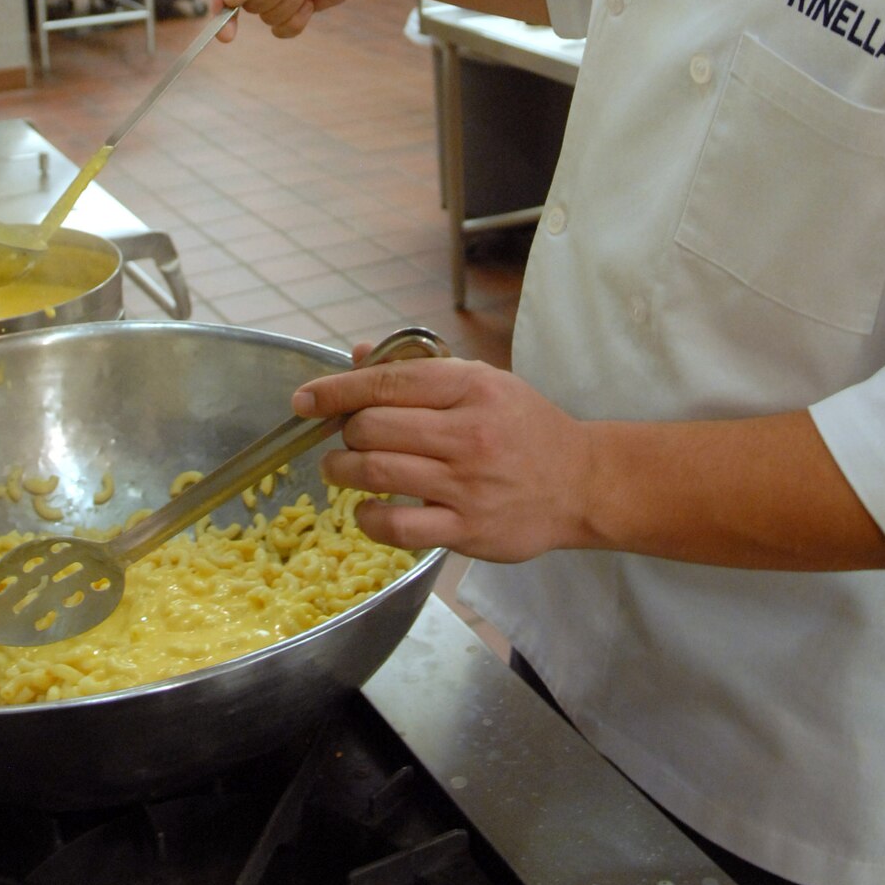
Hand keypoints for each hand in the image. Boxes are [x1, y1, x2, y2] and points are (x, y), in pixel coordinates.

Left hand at [290, 352, 595, 558]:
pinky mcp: (466, 530)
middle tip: (341, 437)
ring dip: (343, 470)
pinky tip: (365, 509)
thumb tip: (356, 355)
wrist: (581, 482)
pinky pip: (397, 527)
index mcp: (471, 387)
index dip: (335, 390)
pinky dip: (367, 517)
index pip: (386, 381)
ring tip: (339, 468)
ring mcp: (466, 485)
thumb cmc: (525, 427)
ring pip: (376, 473)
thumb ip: (419, 369)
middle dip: (342, 432)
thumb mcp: (482, 382)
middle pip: (372, 428)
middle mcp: (467, 433)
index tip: (304, 399)